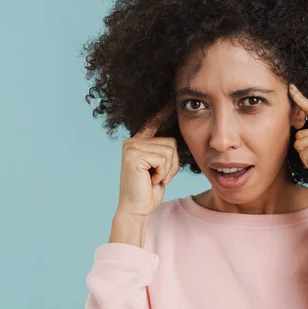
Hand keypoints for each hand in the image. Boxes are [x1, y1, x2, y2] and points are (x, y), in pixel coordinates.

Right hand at [110, 103, 178, 246]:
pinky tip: (150, 180)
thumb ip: (164, 152)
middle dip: (172, 164)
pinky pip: (164, 158)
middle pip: (171, 142)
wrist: (136, 208)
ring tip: (153, 178)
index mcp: (138, 142)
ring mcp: (132, 146)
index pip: (153, 122)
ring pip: (169, 150)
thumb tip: (175, 138)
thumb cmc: (149, 191)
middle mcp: (132, 141)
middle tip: (157, 177)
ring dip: (167, 170)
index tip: (173, 100)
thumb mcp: (160, 167)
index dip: (164, 112)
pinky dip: (162, 172)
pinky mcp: (134, 154)